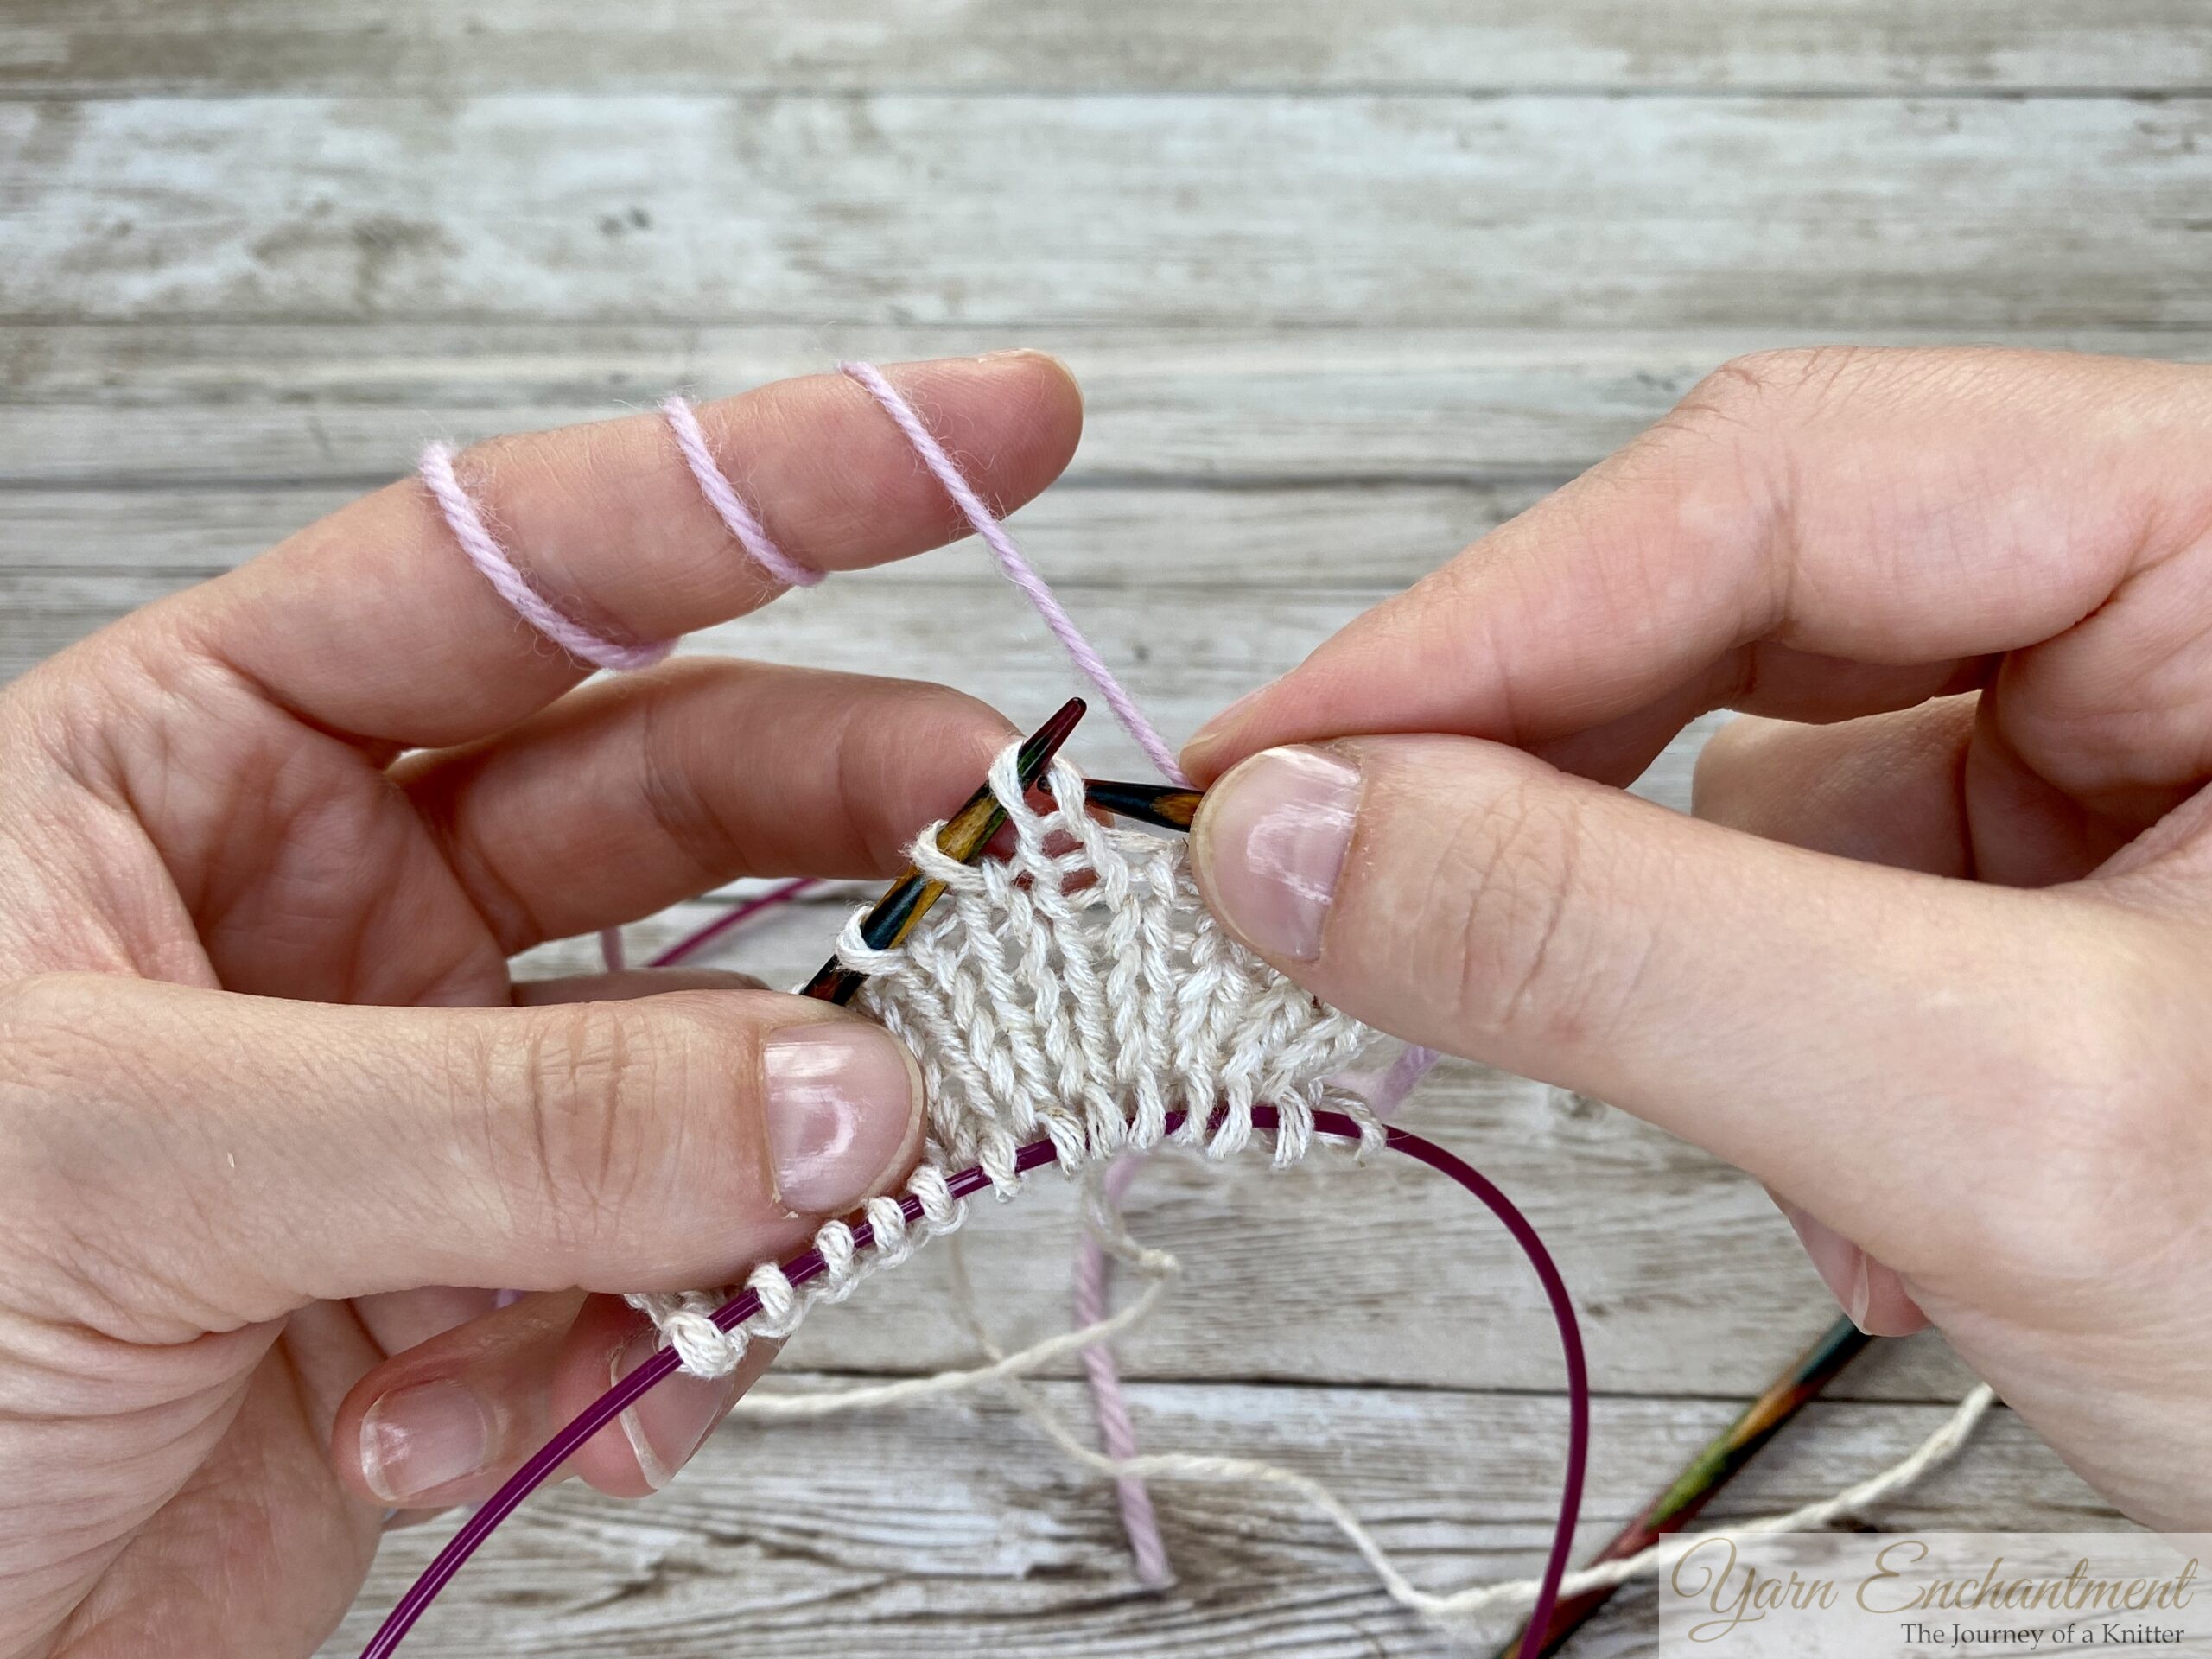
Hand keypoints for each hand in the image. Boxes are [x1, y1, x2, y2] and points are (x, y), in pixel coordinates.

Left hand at [0, 354, 1081, 1656]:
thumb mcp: (133, 1158)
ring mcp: (427, 1091)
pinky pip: (669, 1267)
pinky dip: (662, 1347)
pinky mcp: (481, 1279)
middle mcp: (333, 900)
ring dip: (759, 1167)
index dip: (773, 482)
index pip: (525, 561)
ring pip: (709, 1060)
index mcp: (201, 760)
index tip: (1001, 429)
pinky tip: (567, 1427)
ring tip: (754, 1252)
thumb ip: (506, 1119)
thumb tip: (840, 1097)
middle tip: (1012, 860)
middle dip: (856, 827)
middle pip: (676, 793)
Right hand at [1181, 348, 2211, 1529]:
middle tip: (1346, 895)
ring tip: (1813, 1162)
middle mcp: (2200, 603)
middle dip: (1564, 792)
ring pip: (1773, 777)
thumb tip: (1291, 832)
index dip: (1480, 627)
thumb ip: (1609, 945)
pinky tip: (1887, 1186)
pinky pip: (1831, 900)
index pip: (1774, 489)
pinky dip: (1792, 1046)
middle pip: (1757, 606)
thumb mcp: (1991, 1117)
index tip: (1264, 762)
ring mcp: (2145, 746)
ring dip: (1713, 971)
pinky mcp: (2082, 881)